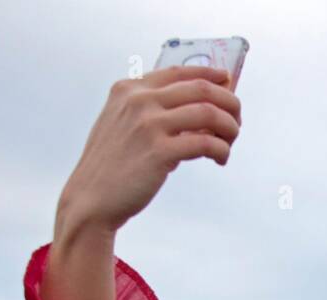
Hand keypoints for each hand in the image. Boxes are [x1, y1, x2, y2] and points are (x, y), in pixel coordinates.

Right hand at [55, 65, 241, 237]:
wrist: (90, 200)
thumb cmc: (110, 168)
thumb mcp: (120, 125)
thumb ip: (148, 112)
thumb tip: (195, 113)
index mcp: (129, 89)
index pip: (179, 73)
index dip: (209, 74)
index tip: (227, 81)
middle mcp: (139, 101)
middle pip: (201, 89)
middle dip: (228, 103)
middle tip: (236, 120)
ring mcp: (149, 125)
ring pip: (209, 113)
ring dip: (229, 127)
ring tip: (231, 141)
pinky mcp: (160, 152)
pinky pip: (206, 143)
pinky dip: (221, 150)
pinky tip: (220, 159)